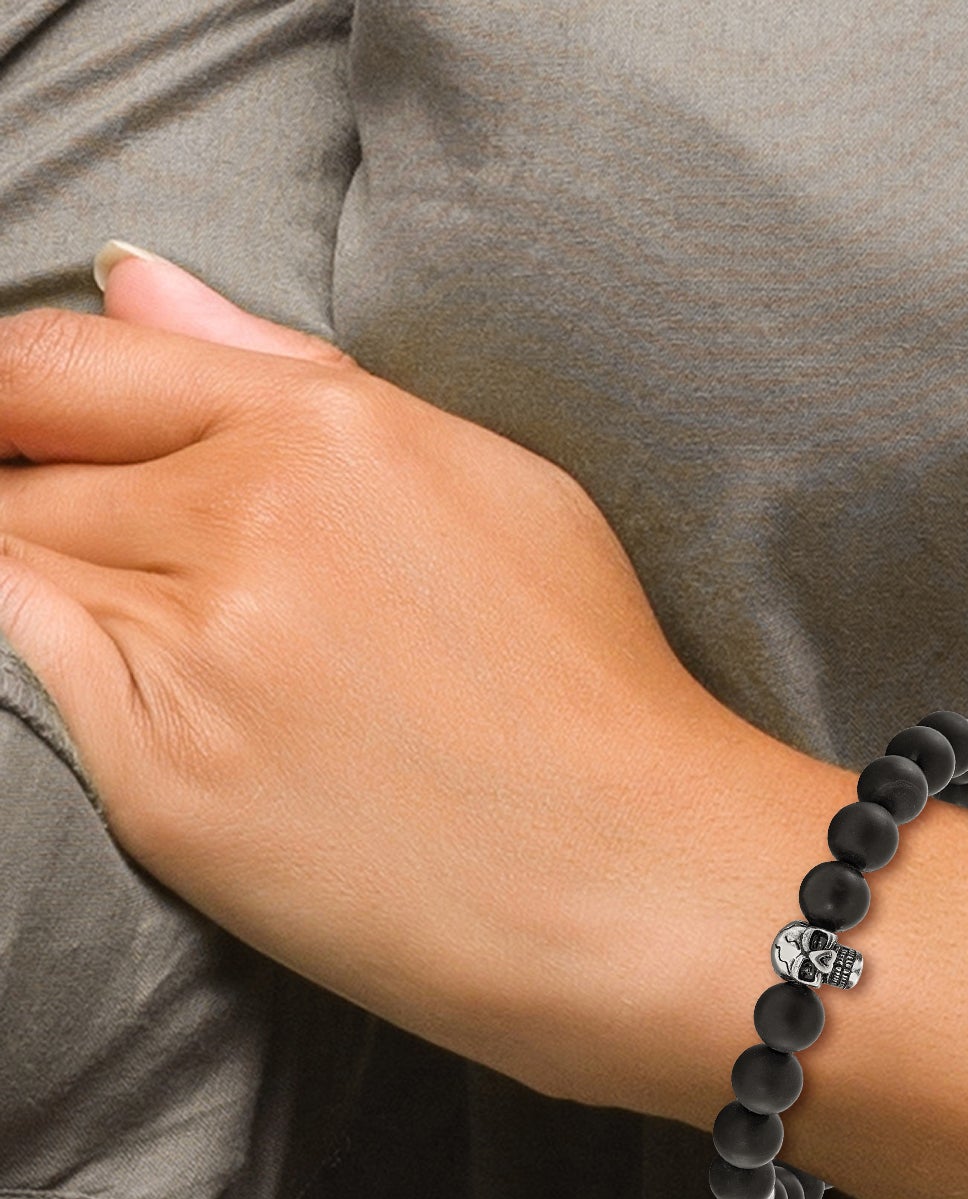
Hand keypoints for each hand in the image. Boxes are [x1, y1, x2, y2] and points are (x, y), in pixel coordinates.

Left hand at [0, 249, 734, 1106]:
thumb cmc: (592, 686)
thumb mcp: (491, 484)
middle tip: (150, 580)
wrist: (639, 879)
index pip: (67, 363)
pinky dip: (59, 675)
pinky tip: (174, 711)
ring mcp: (199, 655)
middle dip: (34, 500)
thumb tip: (137, 283)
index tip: (28, 439)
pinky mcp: (164, 786)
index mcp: (331, 433)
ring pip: (16, 571)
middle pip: (23, 470)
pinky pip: (34, 683)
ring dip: (60, 594)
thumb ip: (293, 374)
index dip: (17, 399)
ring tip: (196, 657)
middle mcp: (250, 522)